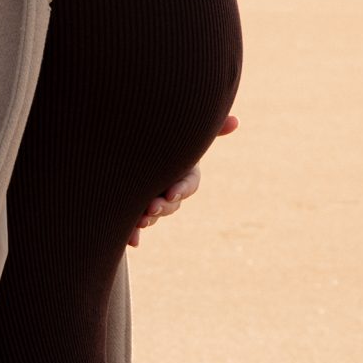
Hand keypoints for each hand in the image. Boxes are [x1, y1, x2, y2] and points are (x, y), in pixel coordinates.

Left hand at [127, 111, 238, 247]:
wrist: (127, 149)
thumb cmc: (162, 137)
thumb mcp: (179, 133)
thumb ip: (209, 129)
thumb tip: (236, 121)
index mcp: (183, 172)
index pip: (189, 184)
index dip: (181, 189)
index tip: (171, 192)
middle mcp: (169, 190)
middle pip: (172, 204)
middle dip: (163, 208)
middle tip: (151, 207)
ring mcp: (152, 202)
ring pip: (154, 216)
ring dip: (148, 220)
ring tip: (138, 220)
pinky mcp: (133, 210)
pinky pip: (134, 227)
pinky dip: (133, 235)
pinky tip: (132, 241)